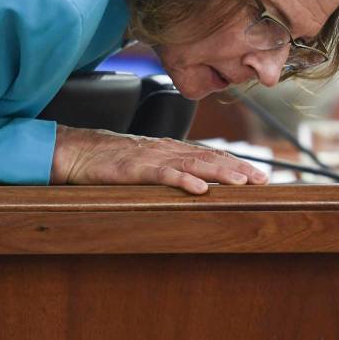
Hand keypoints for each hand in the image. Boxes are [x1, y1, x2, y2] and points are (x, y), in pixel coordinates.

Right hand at [51, 125, 268, 193]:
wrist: (75, 150)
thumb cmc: (111, 160)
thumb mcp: (146, 165)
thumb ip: (170, 170)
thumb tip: (196, 184)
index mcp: (172, 150)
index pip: (212, 156)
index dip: (237, 164)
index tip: (260, 176)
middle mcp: (168, 150)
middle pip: (210, 158)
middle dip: (239, 169)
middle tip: (262, 180)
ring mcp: (152, 158)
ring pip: (193, 164)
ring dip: (220, 173)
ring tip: (242, 183)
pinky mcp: (134, 169)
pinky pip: (162, 174)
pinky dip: (182, 180)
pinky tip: (200, 188)